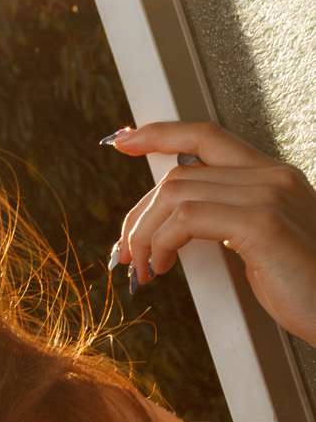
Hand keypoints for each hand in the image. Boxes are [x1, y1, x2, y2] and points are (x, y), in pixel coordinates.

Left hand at [104, 119, 315, 346]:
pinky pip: (187, 218)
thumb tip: (177, 225)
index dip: (162, 133)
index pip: (208, 137)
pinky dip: (161, 243)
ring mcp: (269, 195)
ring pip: (176, 194)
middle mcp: (273, 176)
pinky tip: (162, 266)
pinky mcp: (262, 224)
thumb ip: (229, 223)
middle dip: (139, 213)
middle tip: (126, 251)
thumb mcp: (262, 245)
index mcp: (273, 176)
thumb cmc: (304, 288)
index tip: (124, 141)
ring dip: (145, 233)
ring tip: (144, 267)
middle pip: (180, 173)